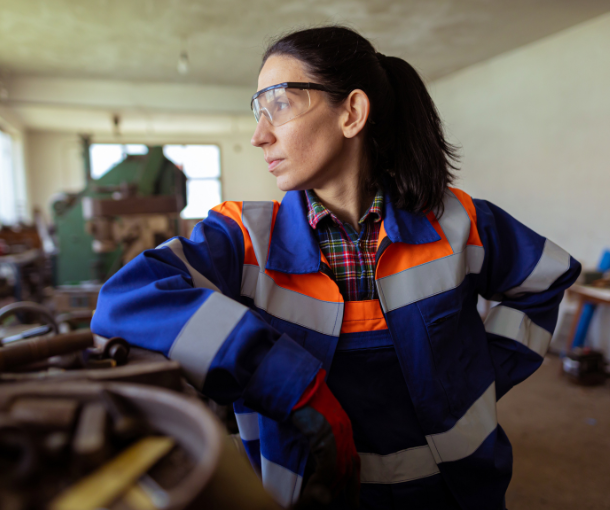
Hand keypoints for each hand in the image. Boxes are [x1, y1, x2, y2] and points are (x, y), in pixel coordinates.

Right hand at [291, 370, 359, 508]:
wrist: (288, 379)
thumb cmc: (291, 397)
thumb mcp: (305, 422)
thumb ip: (311, 442)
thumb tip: (309, 459)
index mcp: (341, 426)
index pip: (353, 463)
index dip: (352, 485)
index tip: (352, 502)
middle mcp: (344, 431)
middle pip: (347, 471)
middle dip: (337, 492)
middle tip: (323, 504)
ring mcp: (337, 433)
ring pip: (337, 474)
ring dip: (323, 492)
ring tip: (308, 504)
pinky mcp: (326, 435)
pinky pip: (327, 469)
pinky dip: (317, 486)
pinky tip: (306, 495)